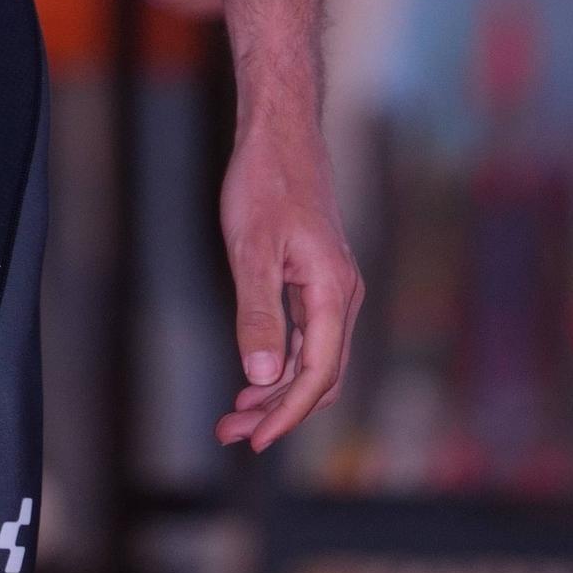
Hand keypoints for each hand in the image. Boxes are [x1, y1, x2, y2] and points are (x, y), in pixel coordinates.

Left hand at [216, 116, 360, 452]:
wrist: (280, 132)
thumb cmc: (265, 182)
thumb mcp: (251, 249)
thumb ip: (259, 313)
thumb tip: (264, 374)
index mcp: (332, 291)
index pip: (318, 372)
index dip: (288, 412)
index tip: (257, 440)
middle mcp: (342, 295)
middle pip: (319, 374)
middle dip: (278, 410)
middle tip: (231, 434)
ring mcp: (332, 287)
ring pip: (312, 358)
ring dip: (276, 390)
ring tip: (233, 416)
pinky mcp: (317, 279)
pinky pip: (306, 336)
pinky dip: (280, 361)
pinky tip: (253, 375)